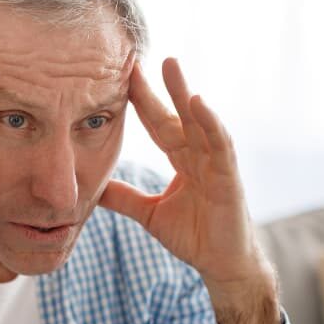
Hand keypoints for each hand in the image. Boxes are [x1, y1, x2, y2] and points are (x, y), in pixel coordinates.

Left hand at [101, 58, 265, 282]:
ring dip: (184, 93)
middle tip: (141, 58)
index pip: (157, 124)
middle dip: (161, 86)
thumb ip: (125, 198)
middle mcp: (199, 156)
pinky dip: (211, 123)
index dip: (141, 101)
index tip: (122, 76)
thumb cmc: (195, 237)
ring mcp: (216, 164)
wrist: (221, 266)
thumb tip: (94, 189)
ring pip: (199, 122)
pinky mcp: (229, 178)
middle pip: (176, 114)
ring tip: (170, 66)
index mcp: (182, 160)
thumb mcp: (150, 214)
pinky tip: (198, 103)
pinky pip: (220, 145)